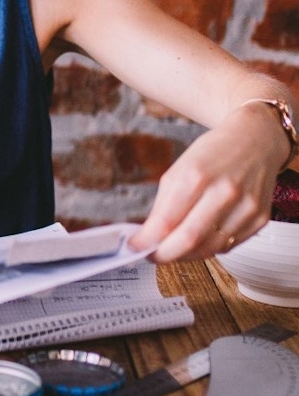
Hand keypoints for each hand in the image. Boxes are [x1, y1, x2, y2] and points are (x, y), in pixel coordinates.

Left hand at [130, 105, 281, 261]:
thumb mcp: (179, 170)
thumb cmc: (213, 154)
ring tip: (173, 248)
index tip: (135, 247)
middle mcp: (224, 192)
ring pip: (208, 249)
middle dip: (164, 255)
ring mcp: (245, 207)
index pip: (166, 222)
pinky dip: (208, 248)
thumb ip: (163, 206)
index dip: (147, 241)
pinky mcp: (259, 219)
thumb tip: (148, 237)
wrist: (255, 140)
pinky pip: (227, 246)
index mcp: (196, 176)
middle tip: (152, 255)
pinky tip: (199, 239)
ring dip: (185, 255)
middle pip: (188, 241)